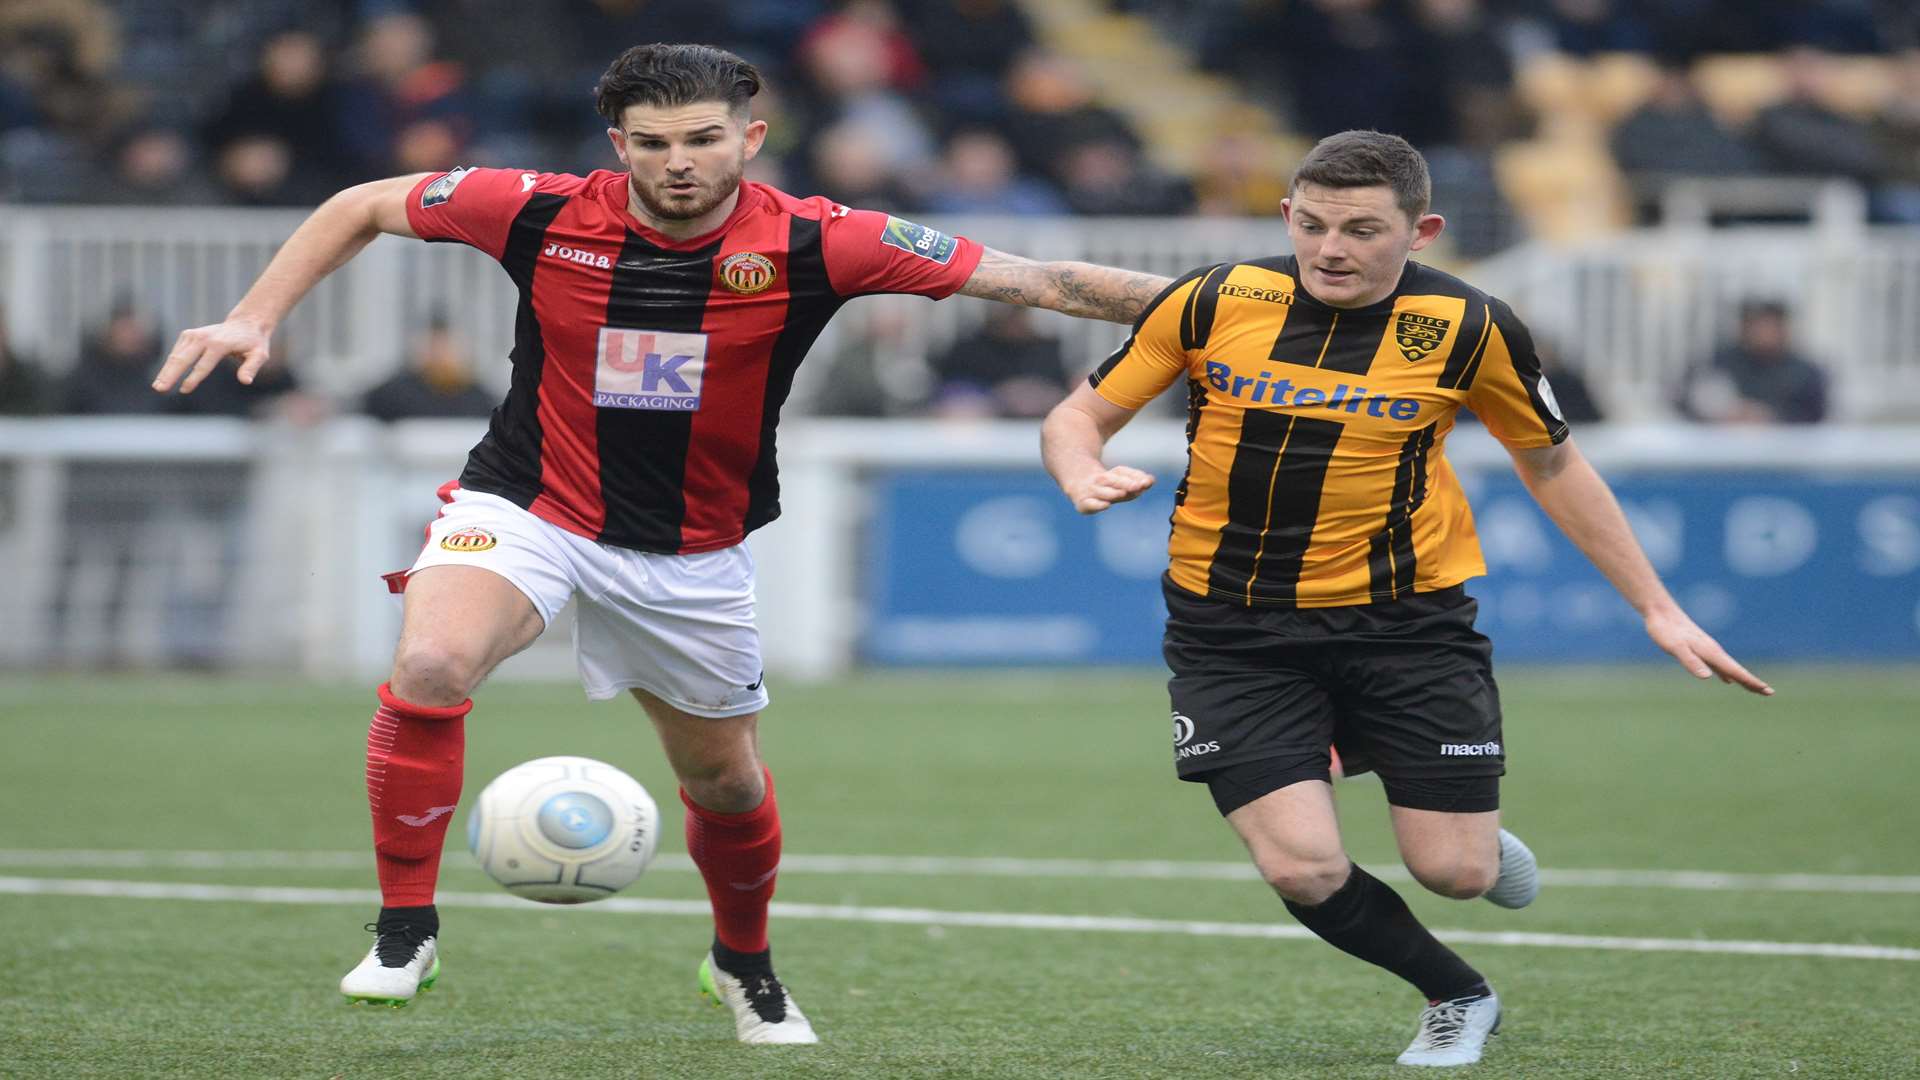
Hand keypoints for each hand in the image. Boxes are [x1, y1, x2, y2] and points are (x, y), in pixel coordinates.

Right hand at [152, 319, 272, 393]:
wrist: (246, 323)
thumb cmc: (254, 343)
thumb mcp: (260, 355)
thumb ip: (251, 367)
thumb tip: (245, 381)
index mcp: (219, 344)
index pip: (203, 365)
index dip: (193, 378)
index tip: (184, 390)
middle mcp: (203, 338)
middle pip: (183, 359)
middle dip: (170, 374)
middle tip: (159, 389)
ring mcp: (194, 335)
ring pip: (176, 355)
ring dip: (165, 371)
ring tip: (157, 386)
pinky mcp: (188, 335)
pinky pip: (176, 352)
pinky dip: (170, 364)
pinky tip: (164, 377)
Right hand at [1066, 466, 1153, 513]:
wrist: (1077, 481)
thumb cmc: (1105, 483)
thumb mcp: (1119, 479)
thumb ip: (1135, 480)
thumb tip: (1152, 480)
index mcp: (1111, 474)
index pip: (1122, 472)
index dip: (1135, 476)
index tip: (1148, 481)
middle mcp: (1101, 481)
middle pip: (1113, 480)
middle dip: (1126, 483)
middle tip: (1139, 486)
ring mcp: (1092, 491)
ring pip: (1103, 491)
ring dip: (1114, 492)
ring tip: (1124, 493)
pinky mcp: (1083, 503)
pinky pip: (1090, 504)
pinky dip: (1097, 505)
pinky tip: (1106, 505)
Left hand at [1644, 608, 1772, 695]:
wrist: (1660, 612)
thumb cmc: (1665, 630)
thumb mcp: (1676, 648)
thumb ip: (1691, 661)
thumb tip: (1707, 677)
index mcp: (1710, 652)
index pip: (1735, 670)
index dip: (1750, 681)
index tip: (1767, 690)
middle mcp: (1713, 651)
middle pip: (1737, 670)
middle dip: (1752, 682)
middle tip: (1769, 693)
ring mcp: (1707, 650)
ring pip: (1729, 668)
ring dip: (1742, 679)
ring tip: (1754, 688)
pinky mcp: (1700, 649)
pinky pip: (1719, 665)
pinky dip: (1727, 674)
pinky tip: (1727, 680)